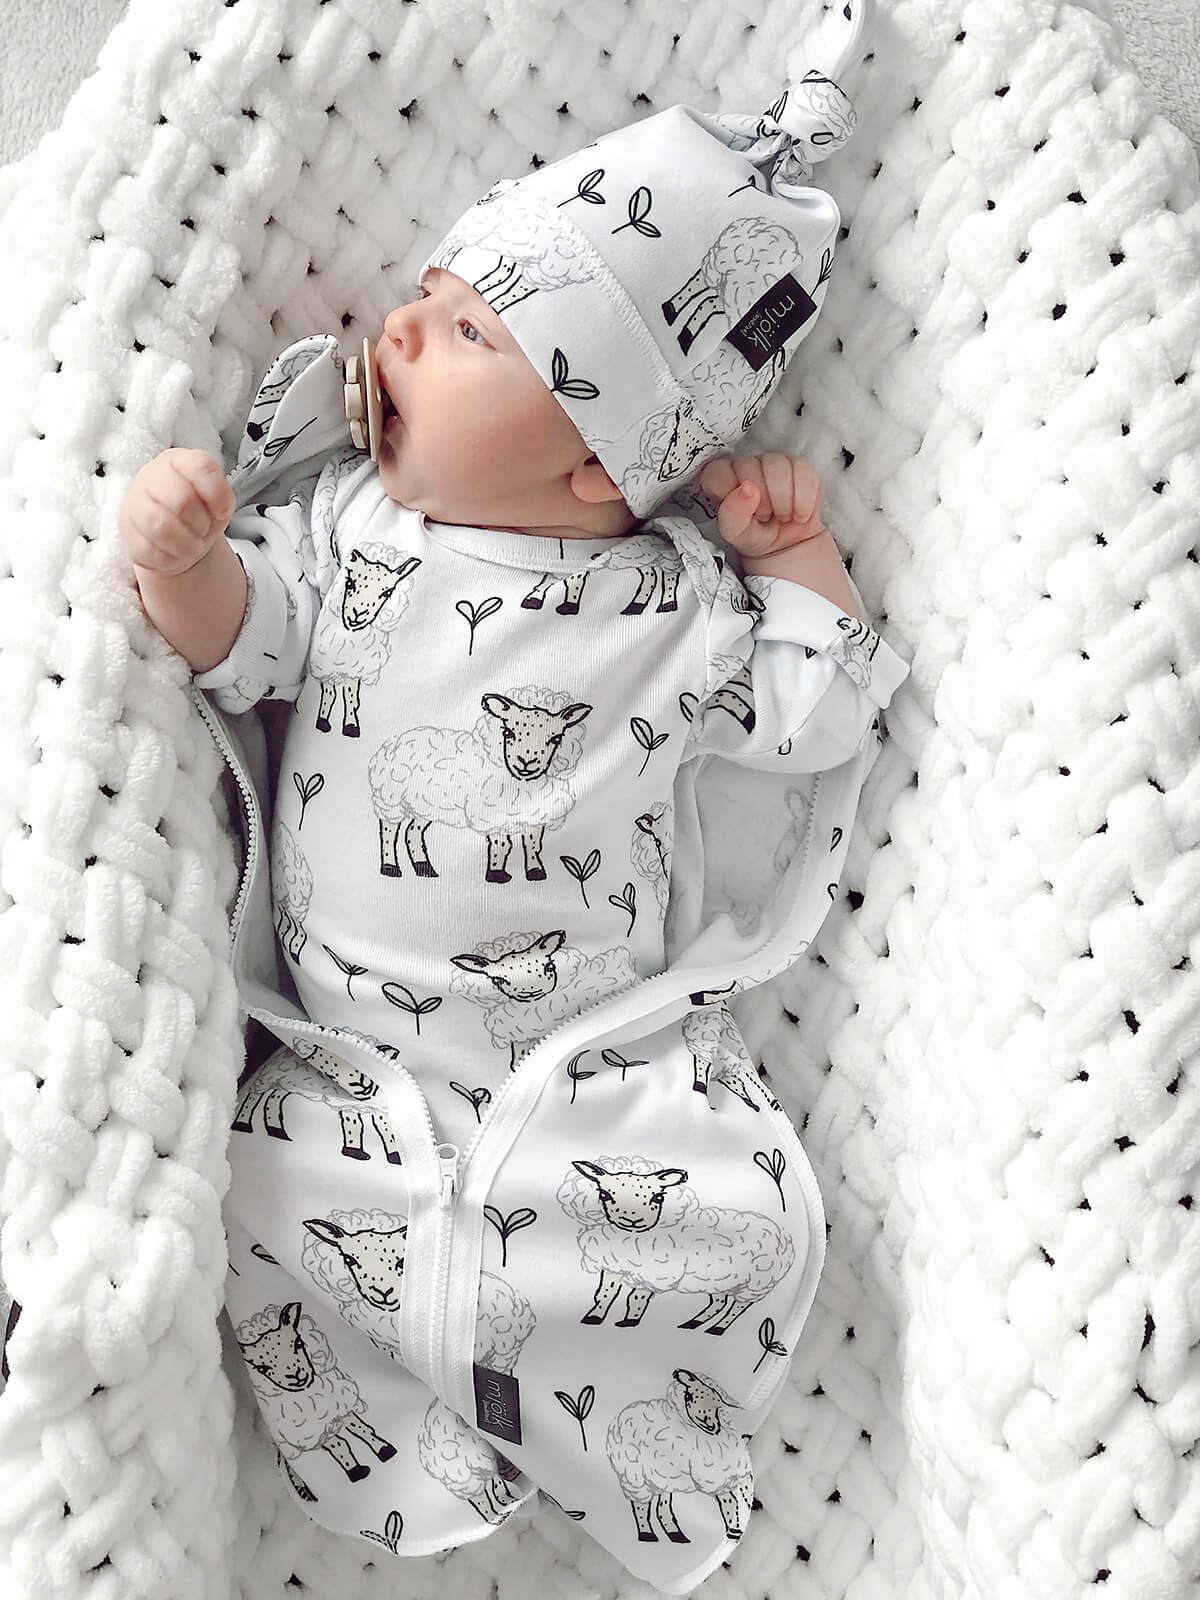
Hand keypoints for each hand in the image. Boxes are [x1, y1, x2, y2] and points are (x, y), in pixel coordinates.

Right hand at [119, 448, 235, 576]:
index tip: (221, 511)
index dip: (217, 493)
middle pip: (182, 501)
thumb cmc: (199, 513)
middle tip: (203, 531)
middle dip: (200, 524)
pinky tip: (173, 552)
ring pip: (162, 528)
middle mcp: (151, 476)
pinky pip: (150, 551)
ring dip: (187, 545)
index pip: (200, 466)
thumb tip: (220, 507)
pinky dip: (170, 559)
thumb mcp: (219, 501)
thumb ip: (222, 497)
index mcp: (178, 461)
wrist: (177, 538)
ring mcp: (134, 503)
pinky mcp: (127, 532)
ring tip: (192, 546)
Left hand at [698, 452, 825, 559]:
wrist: (787, 547)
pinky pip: (804, 472)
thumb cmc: (755, 536)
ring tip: (782, 516)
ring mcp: (773, 462)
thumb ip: (732, 513)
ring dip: (783, 499)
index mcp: (722, 479)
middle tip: (764, 517)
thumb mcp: (736, 533)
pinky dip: (804, 499)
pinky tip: (798, 512)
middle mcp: (745, 466)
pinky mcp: (799, 466)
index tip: (742, 511)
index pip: (717, 471)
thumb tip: (747, 488)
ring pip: (777, 465)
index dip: (730, 492)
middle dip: (760, 499)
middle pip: (749, 466)